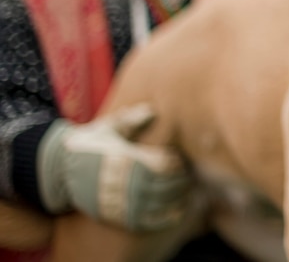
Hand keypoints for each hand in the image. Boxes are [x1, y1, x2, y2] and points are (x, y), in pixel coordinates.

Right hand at [37, 104, 190, 230]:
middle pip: (168, 184)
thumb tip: (152, 110)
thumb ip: (132, 120)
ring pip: (161, 202)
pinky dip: (166, 218)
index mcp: (128, 158)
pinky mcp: (116, 215)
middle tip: (185, 175)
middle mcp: (126, 181)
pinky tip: (176, 212)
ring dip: (177, 197)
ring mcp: (121, 200)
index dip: (177, 162)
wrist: (59, 170)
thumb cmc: (89, 145)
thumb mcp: (109, 128)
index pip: (166, 164)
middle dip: (180, 179)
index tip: (178, 159)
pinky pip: (148, 221)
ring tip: (182, 190)